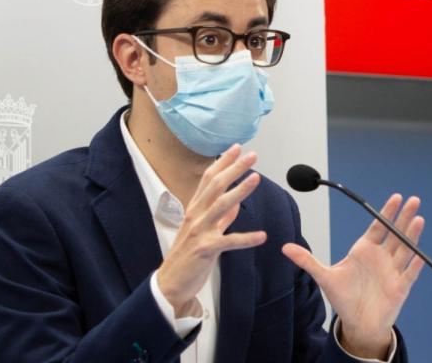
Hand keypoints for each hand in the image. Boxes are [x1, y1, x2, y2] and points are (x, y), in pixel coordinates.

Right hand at [155, 145, 266, 315]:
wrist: (169, 282)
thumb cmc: (187, 255)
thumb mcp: (203, 231)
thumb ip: (221, 217)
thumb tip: (236, 204)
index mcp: (195, 209)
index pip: (209, 179)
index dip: (223, 162)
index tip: (236, 148)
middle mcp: (196, 215)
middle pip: (216, 186)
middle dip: (234, 169)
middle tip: (252, 155)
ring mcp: (200, 231)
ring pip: (221, 206)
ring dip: (240, 191)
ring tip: (256, 178)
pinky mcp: (205, 249)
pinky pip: (229, 241)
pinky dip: (246, 238)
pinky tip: (262, 236)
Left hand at [282, 194, 425, 358]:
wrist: (358, 323)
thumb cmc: (344, 298)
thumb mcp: (324, 277)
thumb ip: (307, 261)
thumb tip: (284, 247)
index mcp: (365, 250)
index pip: (378, 226)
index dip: (387, 212)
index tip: (396, 197)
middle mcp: (381, 257)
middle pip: (395, 233)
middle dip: (404, 217)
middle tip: (413, 200)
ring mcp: (393, 271)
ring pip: (405, 249)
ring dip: (412, 235)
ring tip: (418, 219)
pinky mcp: (400, 287)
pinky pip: (409, 274)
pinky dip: (415, 265)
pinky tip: (420, 256)